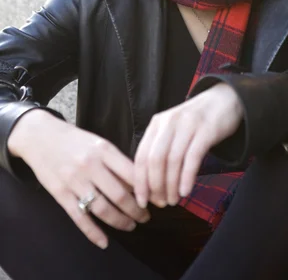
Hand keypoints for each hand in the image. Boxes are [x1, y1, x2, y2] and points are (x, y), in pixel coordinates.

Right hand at [8, 110, 150, 248]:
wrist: (41, 136)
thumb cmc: (75, 139)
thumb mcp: (98, 142)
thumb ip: (116, 161)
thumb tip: (138, 182)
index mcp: (104, 150)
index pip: (132, 173)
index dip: (147, 189)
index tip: (156, 198)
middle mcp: (91, 165)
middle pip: (120, 195)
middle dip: (137, 210)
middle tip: (146, 217)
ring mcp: (75, 181)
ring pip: (103, 209)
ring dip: (120, 221)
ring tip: (131, 225)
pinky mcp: (61, 194)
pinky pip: (80, 218)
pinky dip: (93, 233)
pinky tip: (104, 242)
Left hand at [132, 83, 243, 208]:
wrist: (225, 99)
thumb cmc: (197, 121)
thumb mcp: (174, 129)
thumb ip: (161, 148)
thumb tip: (149, 184)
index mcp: (157, 123)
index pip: (141, 156)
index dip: (140, 181)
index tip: (141, 201)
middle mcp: (170, 122)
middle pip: (155, 160)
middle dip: (155, 186)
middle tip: (160, 203)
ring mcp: (188, 125)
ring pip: (173, 160)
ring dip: (171, 185)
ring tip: (173, 200)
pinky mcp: (207, 130)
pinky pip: (193, 157)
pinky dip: (187, 177)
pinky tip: (186, 191)